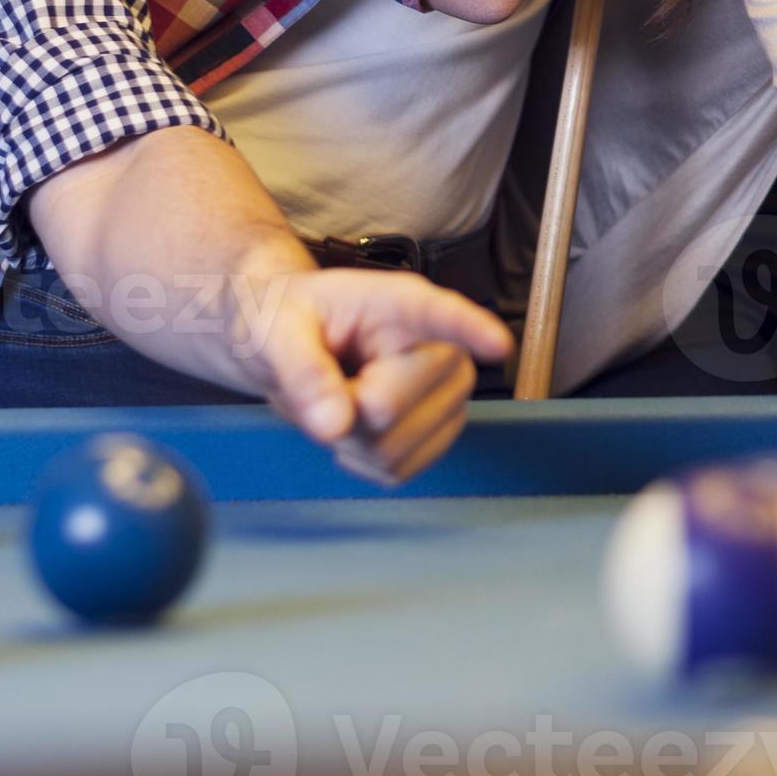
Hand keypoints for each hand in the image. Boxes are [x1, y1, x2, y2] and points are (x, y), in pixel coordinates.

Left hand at [235, 268, 514, 484]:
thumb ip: (303, 373)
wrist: (297, 345)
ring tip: (342, 398)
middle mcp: (441, 347)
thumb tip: (333, 426)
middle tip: (327, 380)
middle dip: (343, 409)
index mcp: (401, 304)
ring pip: (393, 449)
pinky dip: (361, 460)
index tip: (498, 344)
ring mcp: (449, 395)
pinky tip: (355, 425)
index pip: (441, 316)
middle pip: (387, 409)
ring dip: (350, 439)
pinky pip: (396, 471)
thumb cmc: (291, 322)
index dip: (473, 330)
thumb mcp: (278, 332)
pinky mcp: (441, 434)